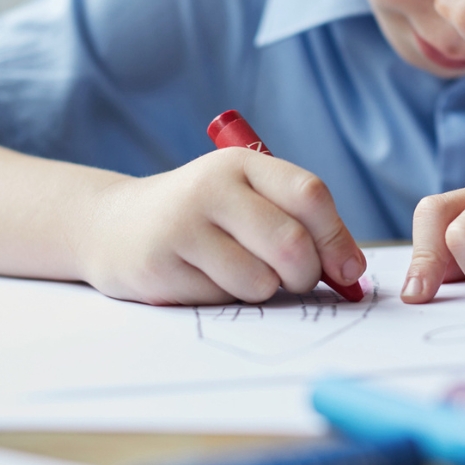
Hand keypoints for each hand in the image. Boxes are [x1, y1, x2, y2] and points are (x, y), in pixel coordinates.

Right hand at [73, 148, 365, 304]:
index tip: (348, 270)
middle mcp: (212, 187)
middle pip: (291, 243)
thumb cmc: (200, 218)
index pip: (309, 195)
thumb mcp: (245, 200)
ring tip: (237, 274)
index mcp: (241, 164)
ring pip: (260, 281)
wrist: (113, 225)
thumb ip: (297, 223)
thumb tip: (351, 271)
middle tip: (294, 281)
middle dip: (305, 275)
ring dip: (262, 292)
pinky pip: (222, 300)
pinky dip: (226, 299)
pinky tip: (202, 279)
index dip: (338, 238)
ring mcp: (182, 225)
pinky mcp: (160, 265)